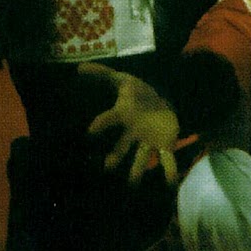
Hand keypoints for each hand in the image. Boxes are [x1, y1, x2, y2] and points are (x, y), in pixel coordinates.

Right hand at [84, 67, 182, 185]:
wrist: (158, 100)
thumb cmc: (135, 91)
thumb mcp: (121, 79)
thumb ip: (101, 73)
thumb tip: (79, 67)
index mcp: (122, 116)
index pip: (109, 120)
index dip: (101, 125)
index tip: (90, 132)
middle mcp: (132, 133)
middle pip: (121, 148)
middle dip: (115, 157)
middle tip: (107, 168)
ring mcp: (147, 140)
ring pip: (141, 158)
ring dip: (137, 171)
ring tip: (132, 184)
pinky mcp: (164, 144)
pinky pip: (166, 159)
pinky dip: (169, 171)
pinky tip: (170, 183)